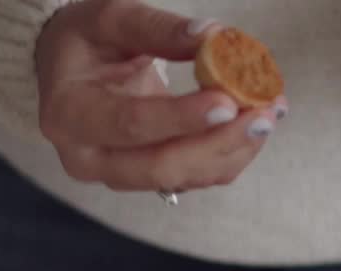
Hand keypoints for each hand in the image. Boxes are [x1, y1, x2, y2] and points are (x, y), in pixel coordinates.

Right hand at [36, 0, 285, 191]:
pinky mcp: (148, 180)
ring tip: (271, 109)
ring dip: (235, 148)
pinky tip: (255, 122)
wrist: (69, 72)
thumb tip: (213, 37)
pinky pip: (196, 177)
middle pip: (162, 166)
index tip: (227, 99)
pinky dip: (231, 152)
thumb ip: (156, 28)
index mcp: (69, 115)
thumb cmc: (85, 40)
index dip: (182, 118)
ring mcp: (119, 176)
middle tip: (264, 111)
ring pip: (185, 177)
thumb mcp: (109, 19)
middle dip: (220, 141)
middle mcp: (89, 158)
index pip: (131, 125)